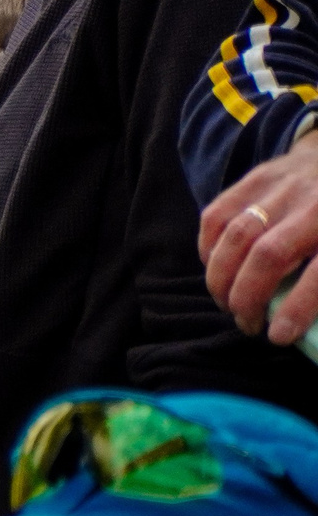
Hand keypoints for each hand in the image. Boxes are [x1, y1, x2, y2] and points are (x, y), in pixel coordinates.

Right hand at [200, 127, 317, 342]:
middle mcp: (311, 206)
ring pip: (235, 236)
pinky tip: (214, 269)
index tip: (277, 337)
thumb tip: (315, 329)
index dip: (295, 309)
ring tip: (226, 302)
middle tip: (246, 323)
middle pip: (266, 256)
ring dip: (221, 277)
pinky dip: (208, 247)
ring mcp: (279, 187)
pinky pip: (216, 215)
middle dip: (247, 296)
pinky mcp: (253, 178)